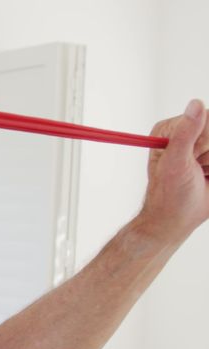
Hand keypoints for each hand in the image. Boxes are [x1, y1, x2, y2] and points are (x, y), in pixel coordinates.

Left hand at [141, 99, 208, 240]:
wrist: (177, 219)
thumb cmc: (170, 194)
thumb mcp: (176, 162)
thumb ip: (187, 133)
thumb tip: (196, 103)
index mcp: (171, 129)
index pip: (207, 116)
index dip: (204, 140)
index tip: (192, 157)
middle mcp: (189, 132)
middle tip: (198, 168)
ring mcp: (204, 144)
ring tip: (203, 173)